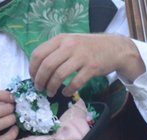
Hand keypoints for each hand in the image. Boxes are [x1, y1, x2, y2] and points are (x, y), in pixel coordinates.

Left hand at [30, 33, 144, 96]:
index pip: (39, 53)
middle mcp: (69, 46)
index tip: (33, 78)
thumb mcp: (70, 42)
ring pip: (59, 74)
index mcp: (60, 39)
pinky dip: (69, 90)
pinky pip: (76, 82)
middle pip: (47, 65)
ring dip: (52, 86)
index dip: (32, 68)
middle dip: (40, 80)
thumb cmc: (89, 47)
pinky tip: (66, 93)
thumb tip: (39, 67)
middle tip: (39, 88)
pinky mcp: (92, 68)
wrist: (114, 48)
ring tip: (50, 93)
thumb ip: (56, 50)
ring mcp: (81, 57)